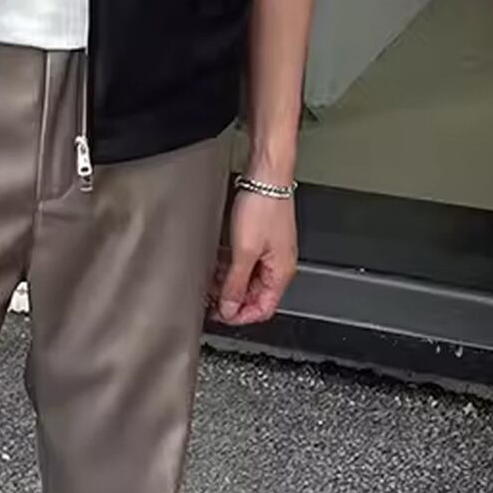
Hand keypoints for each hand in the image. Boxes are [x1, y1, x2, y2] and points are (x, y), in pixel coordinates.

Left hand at [213, 188, 296, 325]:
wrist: (266, 175)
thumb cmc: (263, 206)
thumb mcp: (244, 251)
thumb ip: (236, 283)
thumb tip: (229, 308)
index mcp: (281, 272)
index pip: (264, 309)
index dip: (241, 316)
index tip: (220, 315)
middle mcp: (279, 264)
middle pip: (256, 296)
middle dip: (233, 300)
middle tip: (210, 298)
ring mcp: (271, 252)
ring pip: (250, 280)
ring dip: (230, 284)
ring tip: (210, 282)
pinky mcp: (262, 239)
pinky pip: (247, 263)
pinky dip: (232, 268)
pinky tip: (218, 264)